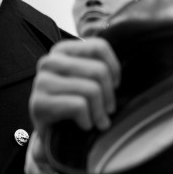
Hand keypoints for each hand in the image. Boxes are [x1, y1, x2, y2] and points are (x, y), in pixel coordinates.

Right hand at [26, 39, 120, 173]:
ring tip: (98, 121)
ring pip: (91, 89)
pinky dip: (87, 119)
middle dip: (109, 95)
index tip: (115, 85)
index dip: (115, 69)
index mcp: (63, 50)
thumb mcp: (89, 79)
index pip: (99, 47)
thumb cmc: (77, 102)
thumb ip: (102, 64)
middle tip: (108, 111)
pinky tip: (85, 125)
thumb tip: (134, 39)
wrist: (53, 134)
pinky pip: (79, 106)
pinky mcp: (38, 104)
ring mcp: (41, 82)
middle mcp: (49, 61)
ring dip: (100, 112)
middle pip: (99, 71)